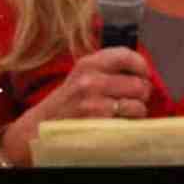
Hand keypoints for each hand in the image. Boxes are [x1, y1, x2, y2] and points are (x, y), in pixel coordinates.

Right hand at [2, 46, 150, 164]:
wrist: (40, 128)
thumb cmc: (68, 101)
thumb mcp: (82, 75)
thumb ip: (107, 68)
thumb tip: (142, 71)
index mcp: (88, 64)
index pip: (126, 55)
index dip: (141, 66)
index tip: (143, 74)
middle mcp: (90, 81)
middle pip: (138, 84)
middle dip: (142, 93)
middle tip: (136, 98)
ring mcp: (93, 104)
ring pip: (137, 105)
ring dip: (138, 111)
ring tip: (126, 112)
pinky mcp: (97, 124)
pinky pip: (128, 123)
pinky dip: (129, 125)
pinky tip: (119, 124)